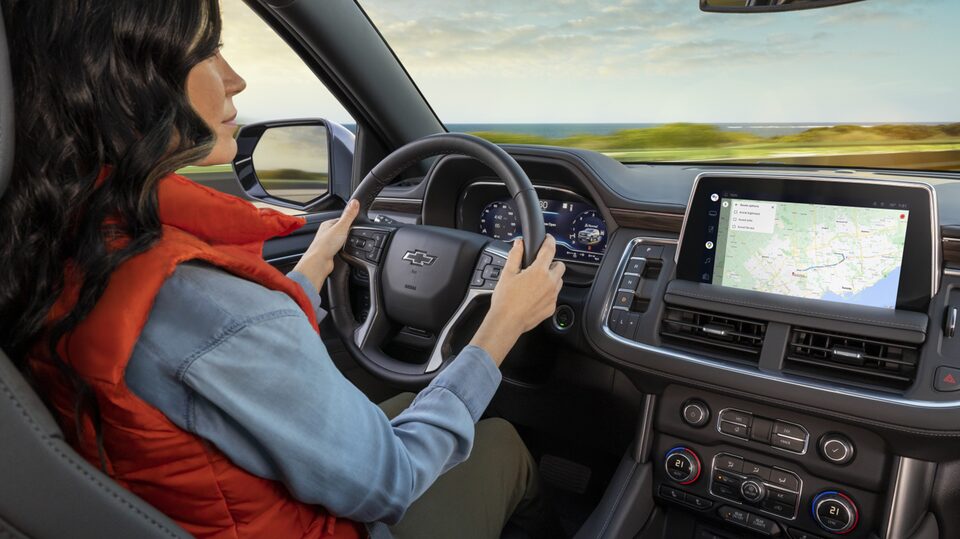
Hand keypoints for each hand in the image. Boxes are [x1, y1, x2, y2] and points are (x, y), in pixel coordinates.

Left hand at [292, 199, 359, 290]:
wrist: (319, 263)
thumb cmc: (325, 245)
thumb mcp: (341, 227)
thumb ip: (349, 215)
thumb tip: (355, 202)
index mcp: (327, 224)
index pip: (342, 219)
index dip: (350, 221)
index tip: (357, 223)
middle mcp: (326, 233)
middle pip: (342, 230)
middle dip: (349, 233)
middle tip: (354, 235)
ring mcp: (328, 243)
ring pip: (342, 240)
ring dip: (347, 242)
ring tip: (350, 243)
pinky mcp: (331, 253)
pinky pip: (341, 249)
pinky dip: (345, 250)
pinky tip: (346, 251)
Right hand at [469, 236, 565, 365]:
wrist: (507, 322)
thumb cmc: (505, 300)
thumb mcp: (507, 273)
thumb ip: (515, 255)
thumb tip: (519, 244)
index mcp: (539, 271)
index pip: (550, 250)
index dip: (550, 241)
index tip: (549, 239)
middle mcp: (550, 283)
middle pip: (560, 266)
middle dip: (552, 263)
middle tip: (539, 267)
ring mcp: (552, 296)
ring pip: (559, 281)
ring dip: (551, 278)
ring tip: (536, 283)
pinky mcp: (551, 307)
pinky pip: (554, 295)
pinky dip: (548, 293)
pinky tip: (535, 296)